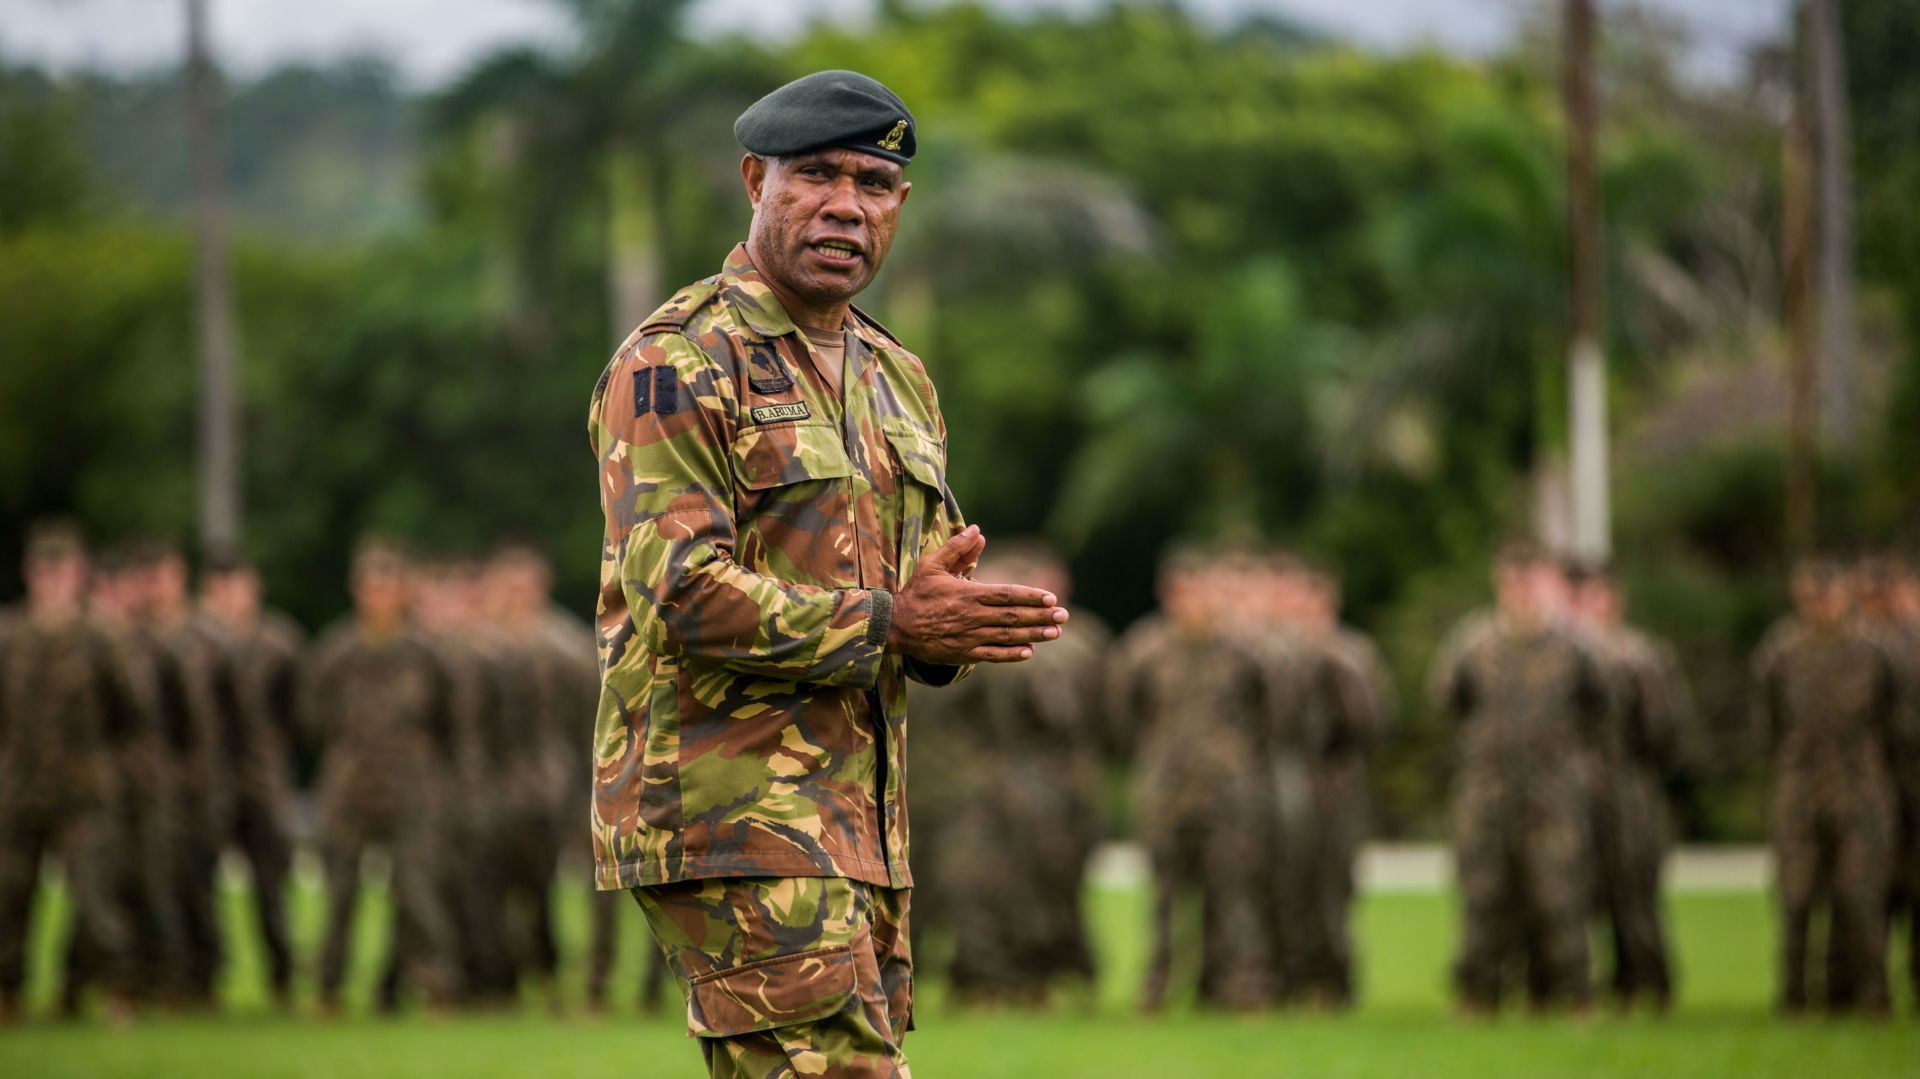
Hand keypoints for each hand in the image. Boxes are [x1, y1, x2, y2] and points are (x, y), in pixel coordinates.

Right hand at [887, 526, 1069, 663]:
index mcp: (967, 594)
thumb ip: (958, 548)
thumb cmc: (917, 593)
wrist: (896, 626)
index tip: (1051, 597)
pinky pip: (992, 655)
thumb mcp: (933, 565)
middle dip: (1040, 615)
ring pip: (1007, 636)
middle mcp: (972, 616)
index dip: (1030, 596)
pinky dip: (1011, 655)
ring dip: (1033, 634)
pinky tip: (1029, 652)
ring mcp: (968, 637)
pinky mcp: (963, 654)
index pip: (1006, 595)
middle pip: (1012, 616)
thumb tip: (978, 530)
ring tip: (1056, 632)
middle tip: (1064, 615)